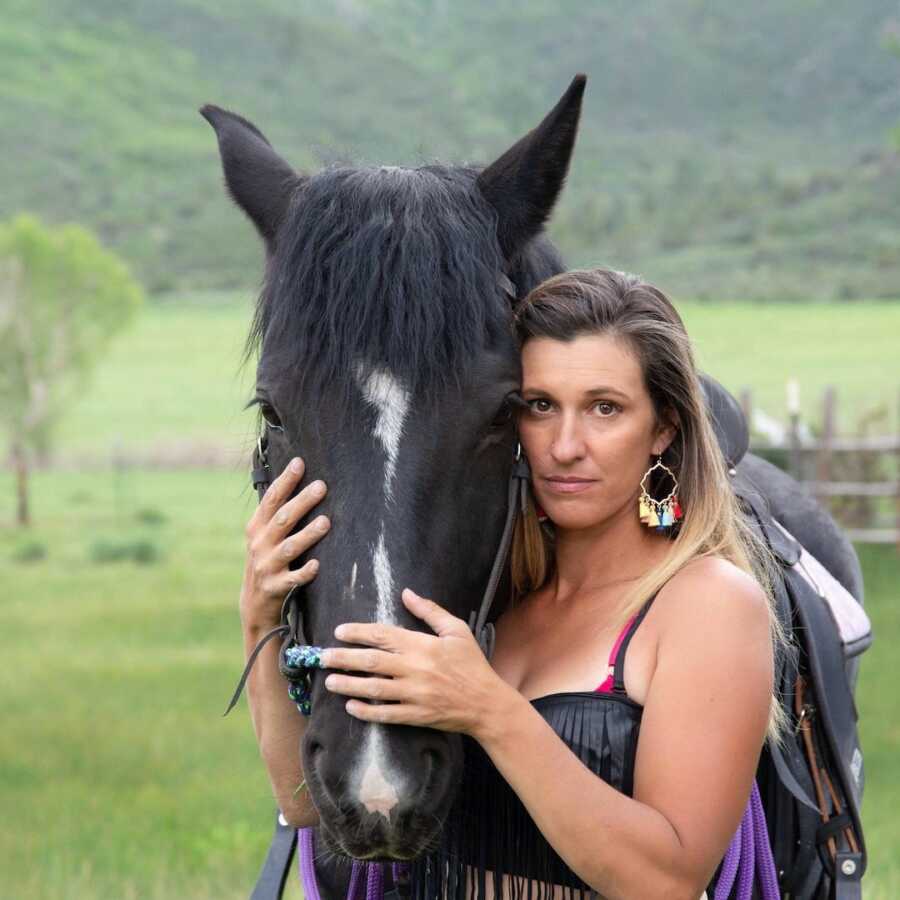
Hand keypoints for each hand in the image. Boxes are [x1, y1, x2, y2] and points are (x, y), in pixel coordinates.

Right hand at [241, 456, 329, 632]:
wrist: (255, 604)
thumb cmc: (267, 560)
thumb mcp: (264, 536)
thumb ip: (277, 513)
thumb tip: (298, 479)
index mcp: (256, 528)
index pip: (270, 500)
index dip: (284, 481)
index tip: (299, 463)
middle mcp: (259, 545)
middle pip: (282, 519)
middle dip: (301, 502)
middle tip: (321, 486)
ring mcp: (266, 566)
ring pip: (289, 547)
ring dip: (307, 534)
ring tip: (326, 522)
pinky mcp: (276, 587)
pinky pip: (293, 579)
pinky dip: (305, 572)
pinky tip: (317, 565)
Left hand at [320, 589, 511, 739]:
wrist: (487, 703)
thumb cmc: (472, 663)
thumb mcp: (456, 630)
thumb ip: (430, 611)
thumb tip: (406, 593)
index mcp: (422, 645)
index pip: (382, 635)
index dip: (358, 633)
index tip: (339, 631)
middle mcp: (415, 669)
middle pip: (371, 662)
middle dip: (343, 658)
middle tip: (322, 656)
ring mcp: (414, 694)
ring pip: (374, 688)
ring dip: (349, 684)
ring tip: (330, 681)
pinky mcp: (416, 716)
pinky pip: (386, 714)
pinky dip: (367, 711)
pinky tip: (351, 706)